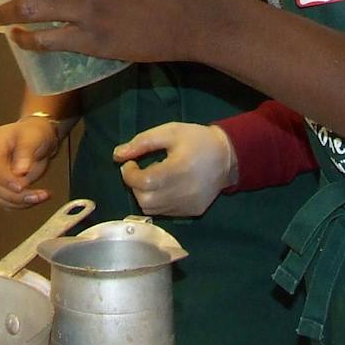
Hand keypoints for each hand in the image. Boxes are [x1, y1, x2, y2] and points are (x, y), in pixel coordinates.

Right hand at [0, 117, 60, 209]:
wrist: (36, 137)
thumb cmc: (33, 133)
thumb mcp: (32, 137)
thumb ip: (24, 152)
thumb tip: (19, 171)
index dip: (4, 178)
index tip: (21, 187)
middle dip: (15, 195)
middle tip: (39, 195)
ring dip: (19, 202)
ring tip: (41, 197)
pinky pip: (4, 202)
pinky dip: (19, 205)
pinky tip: (36, 199)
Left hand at [114, 122, 235, 216]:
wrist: (227, 157)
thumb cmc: (197, 140)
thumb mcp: (169, 132)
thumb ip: (142, 142)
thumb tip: (117, 156)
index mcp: (178, 169)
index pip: (144, 182)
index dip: (129, 174)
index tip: (130, 163)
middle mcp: (183, 192)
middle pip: (144, 200)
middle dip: (135, 185)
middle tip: (140, 171)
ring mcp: (188, 206)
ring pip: (152, 210)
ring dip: (145, 195)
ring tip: (153, 179)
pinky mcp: (192, 212)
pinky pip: (165, 213)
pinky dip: (158, 202)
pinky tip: (165, 187)